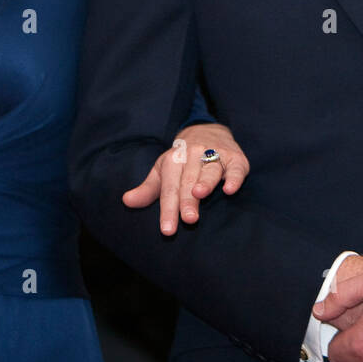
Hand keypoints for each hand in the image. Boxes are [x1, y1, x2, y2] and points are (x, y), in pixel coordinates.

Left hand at [122, 123, 249, 234]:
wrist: (208, 130)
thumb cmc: (183, 160)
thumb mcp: (163, 171)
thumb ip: (148, 189)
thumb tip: (126, 201)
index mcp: (174, 161)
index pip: (169, 188)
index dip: (168, 209)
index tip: (167, 230)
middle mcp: (193, 155)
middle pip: (188, 181)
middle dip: (187, 200)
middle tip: (187, 219)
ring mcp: (215, 155)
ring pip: (210, 170)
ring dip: (206, 182)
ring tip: (200, 194)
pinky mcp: (236, 159)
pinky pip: (235, 168)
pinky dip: (233, 178)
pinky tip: (229, 189)